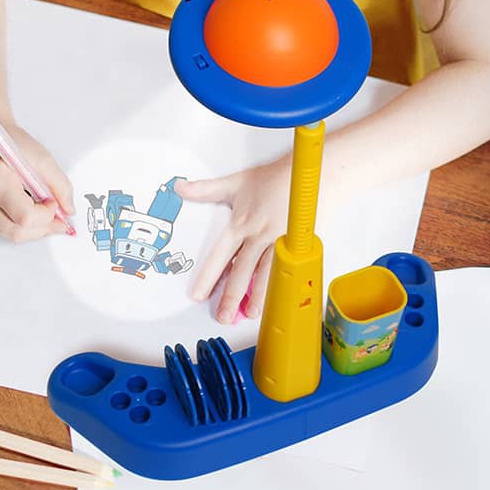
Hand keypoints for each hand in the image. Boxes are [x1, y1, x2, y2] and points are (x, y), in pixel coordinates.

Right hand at [0, 126, 74, 242]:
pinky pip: (5, 228)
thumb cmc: (10, 142)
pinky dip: (24, 227)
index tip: (55, 203)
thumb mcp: (42, 158)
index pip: (25, 216)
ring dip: (35, 231)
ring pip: (11, 235)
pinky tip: (36, 217)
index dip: (46, 215)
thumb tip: (69, 210)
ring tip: (50, 219)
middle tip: (61, 222)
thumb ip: (60, 185)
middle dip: (44, 229)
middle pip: (17, 232)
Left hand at [176, 159, 289, 323]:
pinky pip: (285, 269)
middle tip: (223, 316)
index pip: (220, 256)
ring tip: (249, 314)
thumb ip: (206, 189)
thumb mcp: (236, 181)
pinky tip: (277, 297)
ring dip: (257, 297)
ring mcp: (279, 241)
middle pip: (242, 271)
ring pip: (264, 275)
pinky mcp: (296, 243)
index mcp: (241, 223)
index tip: (199, 295)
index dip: (209, 277)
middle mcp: (258, 235)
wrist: (309, 173)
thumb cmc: (276, 177)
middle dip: (231, 296)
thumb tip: (181, 188)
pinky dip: (279, 285)